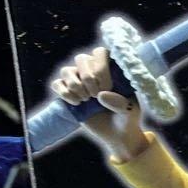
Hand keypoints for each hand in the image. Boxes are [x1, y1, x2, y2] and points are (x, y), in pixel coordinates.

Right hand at [51, 47, 148, 162]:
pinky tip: (76, 103)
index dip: (100, 68)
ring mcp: (79, 81)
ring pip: (66, 70)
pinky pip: (56, 84)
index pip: (100, 52)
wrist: (117, 135)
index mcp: (111, 67)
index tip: (108, 88)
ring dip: (75, 86)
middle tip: (96, 96)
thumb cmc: (126, 118)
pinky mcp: (69, 93)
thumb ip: (120, 103)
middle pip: (81, 59)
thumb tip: (101, 95)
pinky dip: (64, 93)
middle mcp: (93, 70)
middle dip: (87, 78)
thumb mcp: (130, 111)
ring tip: (86, 100)